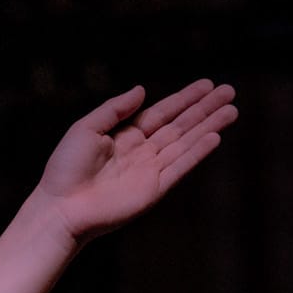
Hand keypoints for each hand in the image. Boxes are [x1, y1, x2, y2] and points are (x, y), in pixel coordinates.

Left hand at [37, 79, 237, 242]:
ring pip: (185, 143)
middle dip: (204, 109)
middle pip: (180, 125)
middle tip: (229, 91)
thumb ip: (115, 109)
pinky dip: (197, 152)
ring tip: (232, 110)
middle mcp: (141, 153)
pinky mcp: (153, 190)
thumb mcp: (86, 128)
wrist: (60, 208)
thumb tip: (142, 89)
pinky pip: (180, 167)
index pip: (161, 113)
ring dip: (209, 126)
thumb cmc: (65, 168)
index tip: (206, 85)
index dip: (184, 99)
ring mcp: (149, 171)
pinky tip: (214, 136)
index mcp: (124, 137)